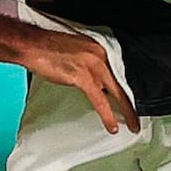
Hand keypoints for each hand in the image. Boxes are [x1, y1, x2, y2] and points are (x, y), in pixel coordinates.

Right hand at [23, 29, 139, 134]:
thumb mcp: (74, 52)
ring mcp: (93, 65)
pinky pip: (100, 100)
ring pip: (116, 93)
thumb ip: (87, 65)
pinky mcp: (83, 77)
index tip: (131, 99)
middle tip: (139, 117)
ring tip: (132, 125)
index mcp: (99, 48)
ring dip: (126, 111)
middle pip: (122, 82)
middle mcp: (100, 55)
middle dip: (132, 102)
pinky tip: (112, 126)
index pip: (119, 71)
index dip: (125, 87)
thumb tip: (92, 82)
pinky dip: (107, 115)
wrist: (31, 44)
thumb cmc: (46, 47)